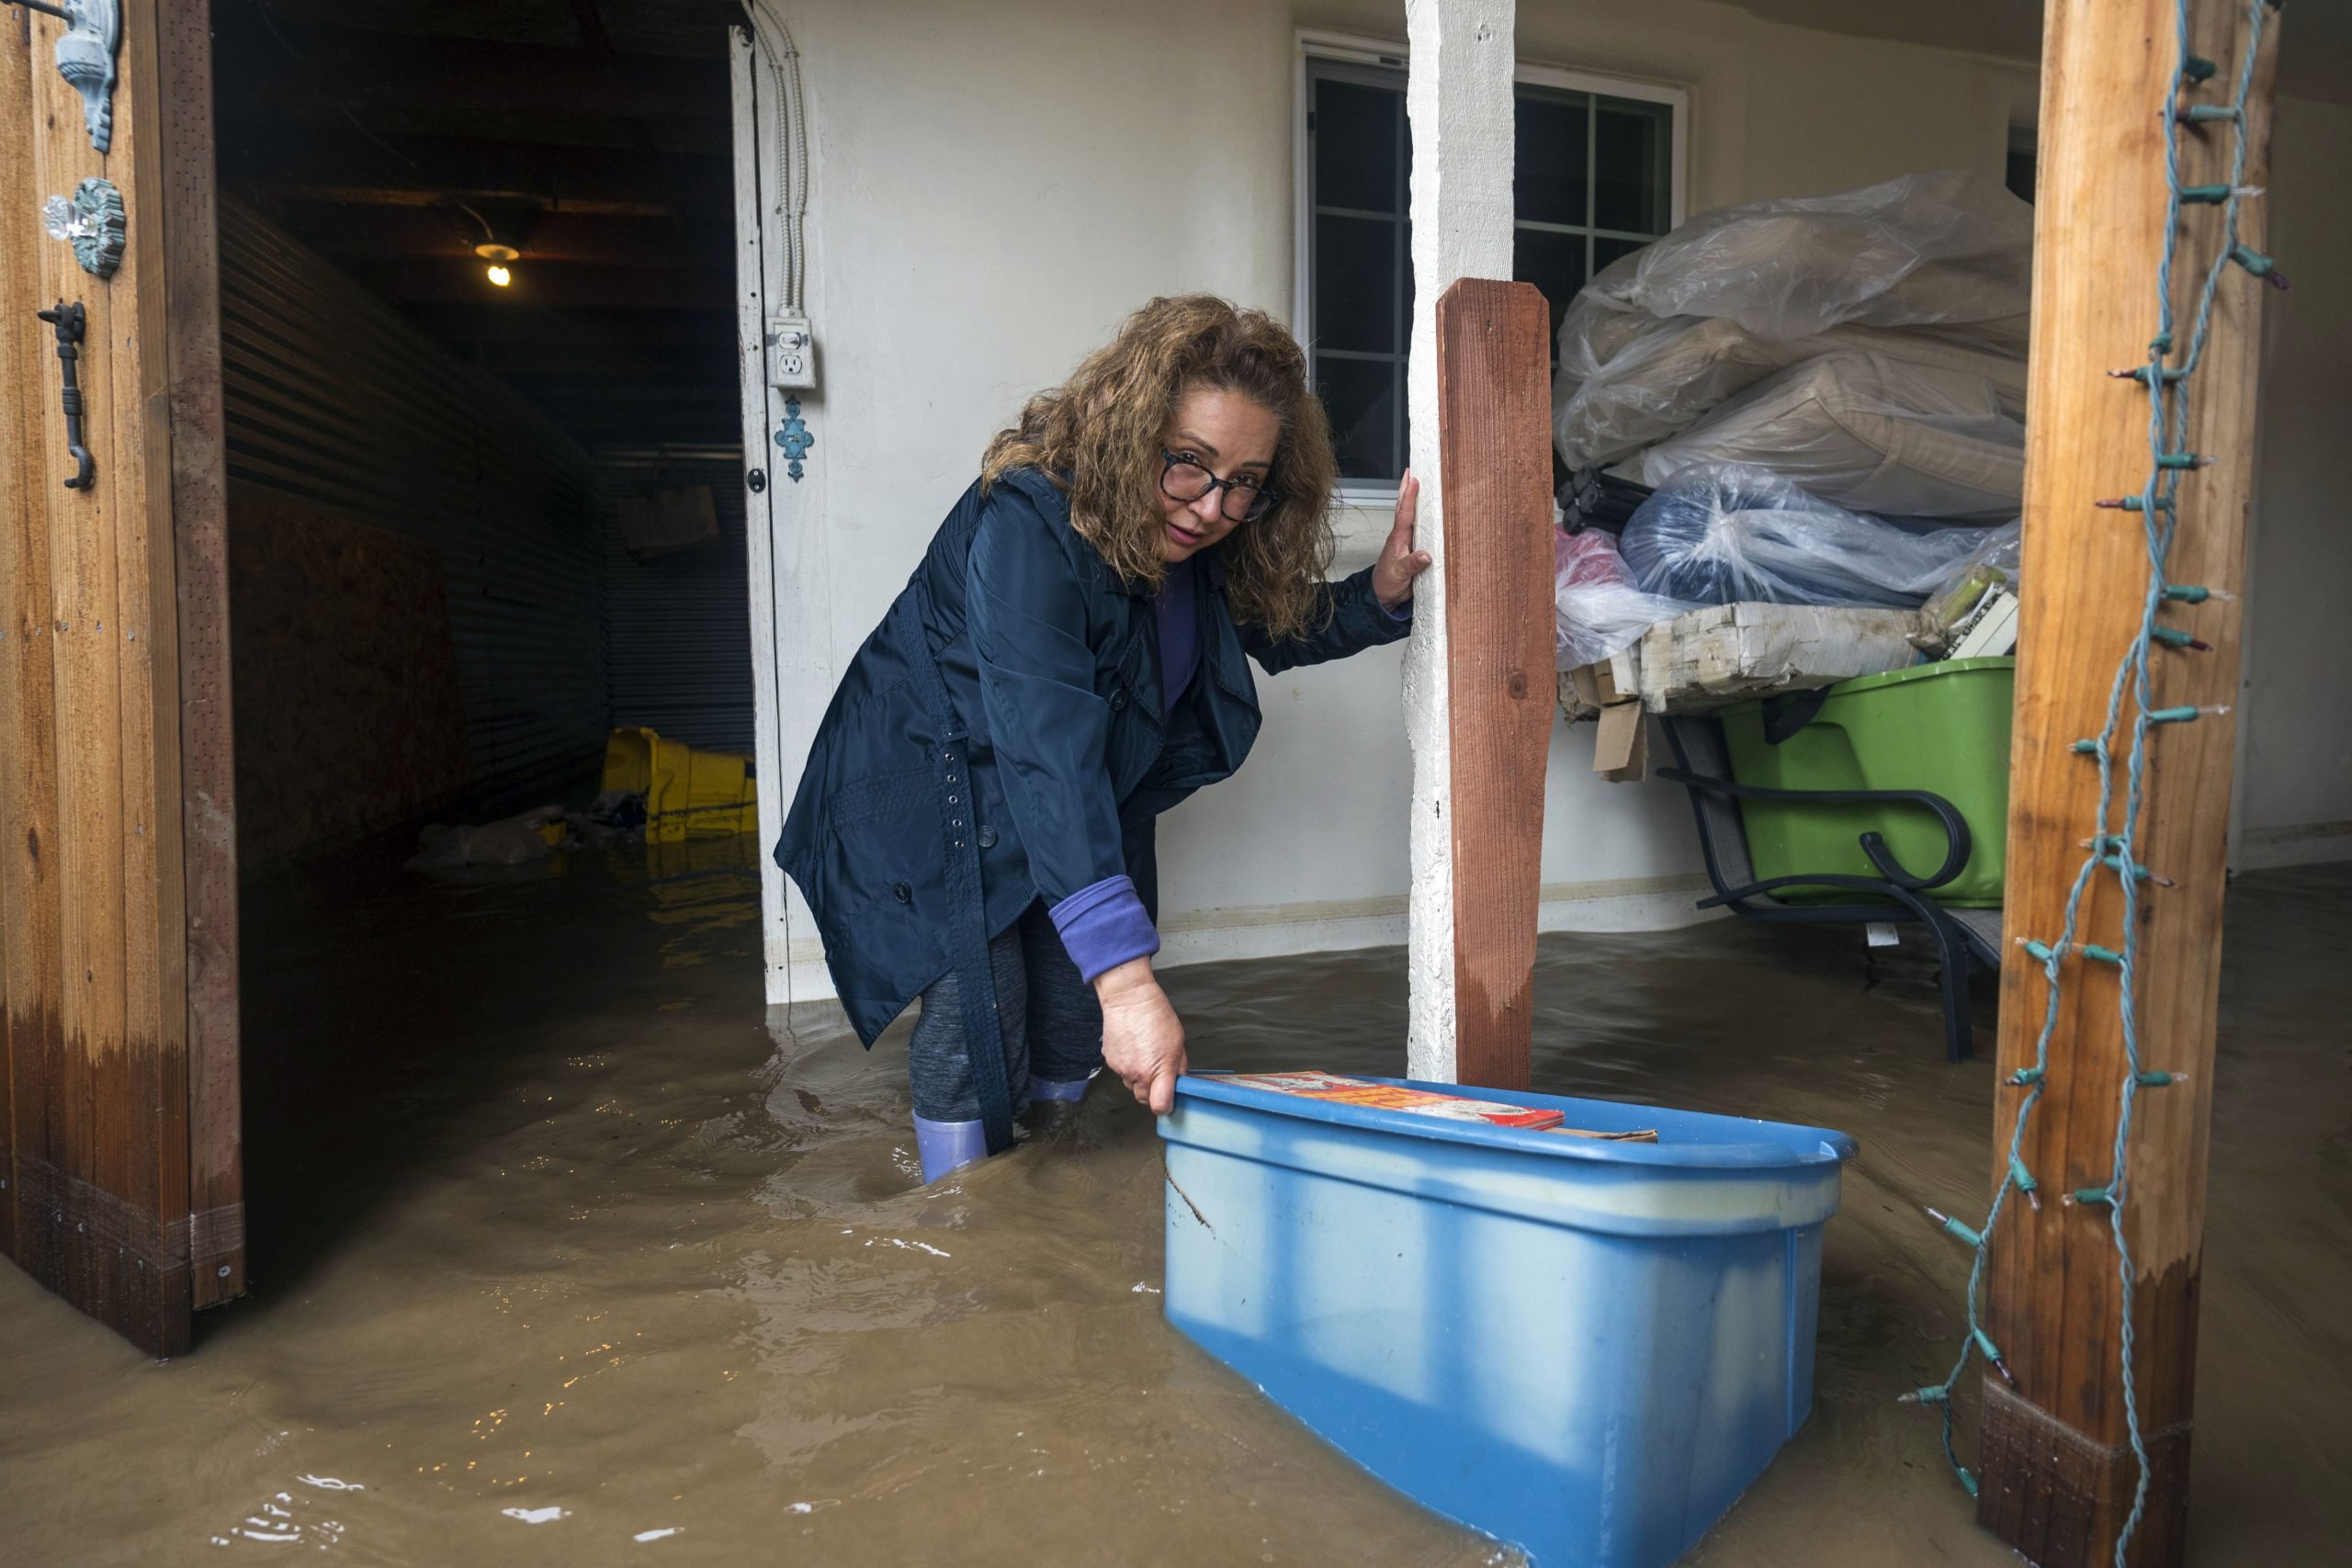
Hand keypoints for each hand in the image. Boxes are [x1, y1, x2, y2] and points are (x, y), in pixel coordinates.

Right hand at [1094, 958, 1186, 1114]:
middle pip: (1144, 1099)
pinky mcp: (1110, 1061)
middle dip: (1153, 1092)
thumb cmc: (1155, 1015)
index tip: (1170, 1098)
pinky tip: (1133, 1049)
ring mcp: (1121, 1068)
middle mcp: (1137, 1073)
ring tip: (1145, 1057)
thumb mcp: (1178, 1041)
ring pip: (1132, 1086)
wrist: (1128, 998)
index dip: (1167, 1105)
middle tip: (1159, 1075)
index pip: (1160, 1105)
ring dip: (1139, 1079)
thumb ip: (1179, 1067)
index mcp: (1158, 1069)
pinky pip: (1122, 1073)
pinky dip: (1128, 1067)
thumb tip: (1179, 1082)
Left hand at [1372, 470, 1431, 610]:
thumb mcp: (1399, 576)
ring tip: (1416, 481)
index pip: (1404, 514)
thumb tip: (1426, 555)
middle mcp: (1401, 536)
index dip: (1409, 497)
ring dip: (1412, 498)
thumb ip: (1411, 565)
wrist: (1382, 595)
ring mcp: (1406, 540)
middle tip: (1411, 470)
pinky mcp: (1411, 547)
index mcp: (1398, 539)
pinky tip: (1425, 509)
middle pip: (1404, 508)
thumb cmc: (1388, 584)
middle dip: (1406, 489)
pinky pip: (1416, 526)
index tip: (1413, 480)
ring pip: (1409, 515)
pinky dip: (1419, 514)